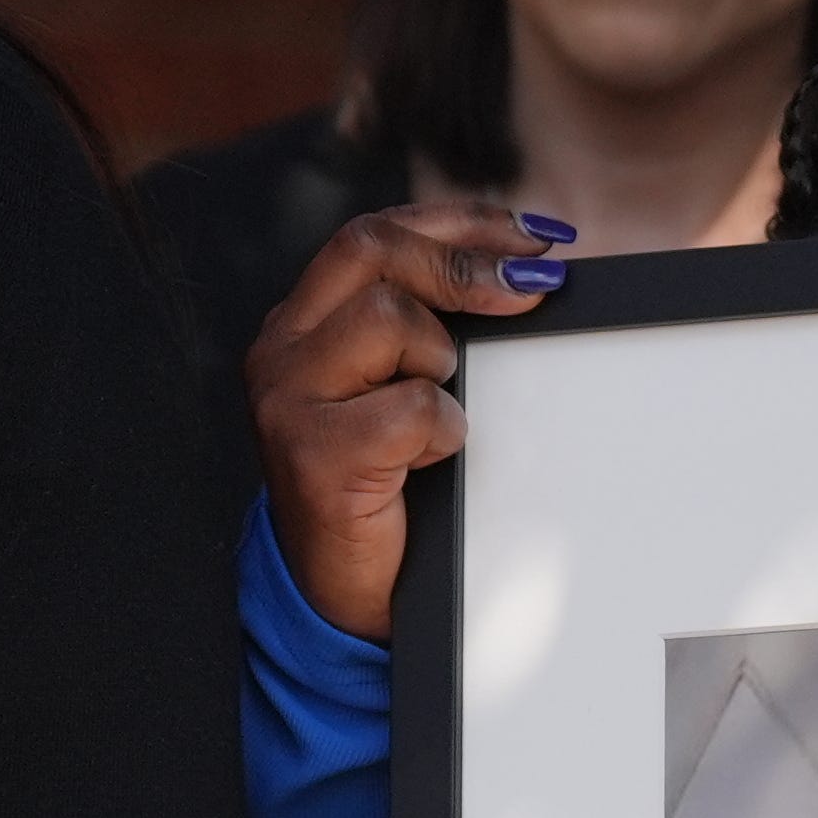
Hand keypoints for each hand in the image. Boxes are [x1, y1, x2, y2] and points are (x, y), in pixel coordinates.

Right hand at [249, 203, 569, 641]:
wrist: (342, 595)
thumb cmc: (386, 487)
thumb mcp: (401, 387)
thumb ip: (431, 325)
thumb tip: (529, 270)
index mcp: (303, 321)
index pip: (374, 233)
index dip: (458, 222)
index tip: (535, 237)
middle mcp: (282, 348)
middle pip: (372, 250)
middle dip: (465, 261)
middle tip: (534, 289)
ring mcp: (288, 399)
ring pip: (390, 321)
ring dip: (443, 360)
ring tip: (441, 414)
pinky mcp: (312, 455)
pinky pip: (409, 408)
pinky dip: (443, 429)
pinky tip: (433, 459)